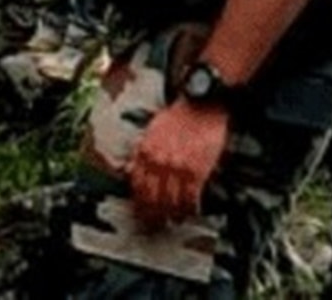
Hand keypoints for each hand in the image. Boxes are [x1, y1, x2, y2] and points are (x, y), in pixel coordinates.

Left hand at [127, 98, 229, 227]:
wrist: (201, 105)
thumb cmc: (177, 117)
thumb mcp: (150, 132)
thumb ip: (141, 152)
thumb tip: (130, 171)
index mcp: (144, 151)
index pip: (136, 185)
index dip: (138, 203)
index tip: (140, 213)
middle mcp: (158, 161)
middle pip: (151, 197)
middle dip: (152, 215)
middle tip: (154, 226)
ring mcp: (177, 167)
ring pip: (171, 200)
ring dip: (172, 215)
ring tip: (173, 222)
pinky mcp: (197, 170)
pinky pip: (190, 196)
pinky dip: (190, 207)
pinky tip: (190, 212)